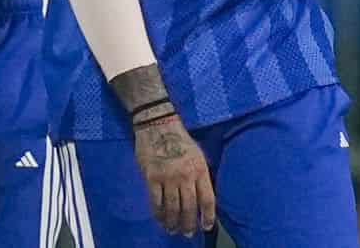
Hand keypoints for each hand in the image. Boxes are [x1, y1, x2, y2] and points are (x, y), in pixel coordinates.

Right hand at [134, 116, 215, 236]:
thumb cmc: (180, 140)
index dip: (207, 216)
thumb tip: (202, 197)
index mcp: (200, 171)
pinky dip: (158, 213)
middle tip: (187, 233)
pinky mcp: (152, 177)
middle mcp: (185, 176)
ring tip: (173, 230)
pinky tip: (160, 219)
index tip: (206, 226)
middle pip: (189, 207)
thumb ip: (201, 176)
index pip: (207, 200)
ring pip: (172, 207)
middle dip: (189, 223)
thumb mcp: (198, 156)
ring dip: (173, 222)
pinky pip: (156, 200)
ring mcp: (168, 178)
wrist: (158, 126)